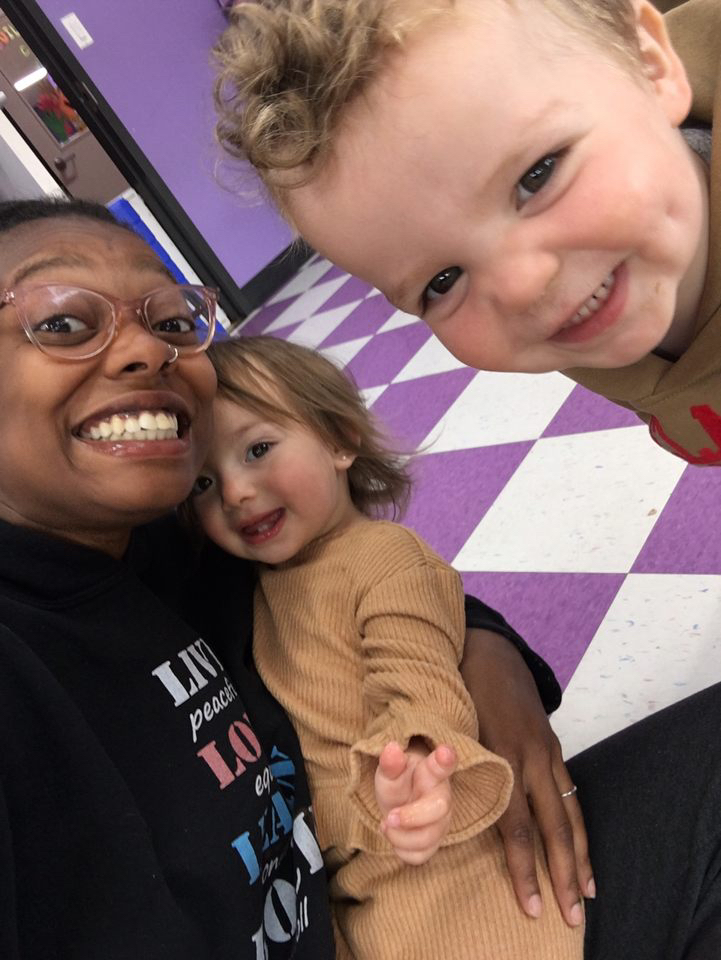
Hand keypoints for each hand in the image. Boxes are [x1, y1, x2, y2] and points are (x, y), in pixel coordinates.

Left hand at [375, 740, 455, 864]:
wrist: (400, 802)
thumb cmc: (399, 783)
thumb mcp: (390, 772)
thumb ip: (390, 763)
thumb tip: (391, 748)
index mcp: (431, 772)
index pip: (442, 765)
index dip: (445, 759)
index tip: (445, 752)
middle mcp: (442, 797)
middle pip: (439, 809)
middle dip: (410, 817)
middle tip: (389, 817)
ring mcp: (441, 822)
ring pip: (428, 838)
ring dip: (400, 836)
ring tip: (386, 823)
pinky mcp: (435, 842)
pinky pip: (420, 855)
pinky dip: (401, 850)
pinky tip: (394, 835)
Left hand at [460, 628, 593, 926]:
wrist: (488, 647)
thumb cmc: (456, 688)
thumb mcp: (446, 725)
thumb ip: (447, 766)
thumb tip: (430, 814)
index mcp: (499, 755)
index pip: (516, 825)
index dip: (524, 868)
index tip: (529, 905)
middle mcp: (530, 757)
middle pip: (553, 826)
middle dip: (563, 874)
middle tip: (569, 917)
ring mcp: (546, 750)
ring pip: (570, 812)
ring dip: (581, 857)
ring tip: (587, 896)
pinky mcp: (553, 745)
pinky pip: (571, 792)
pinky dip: (579, 825)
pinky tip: (583, 851)